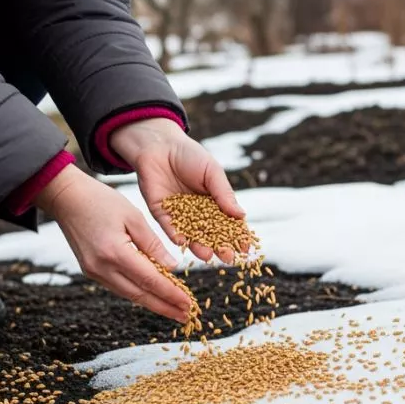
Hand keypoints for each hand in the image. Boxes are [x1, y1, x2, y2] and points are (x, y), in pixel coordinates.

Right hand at [33, 164, 191, 322]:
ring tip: (173, 310)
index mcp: (115, 253)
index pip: (150, 280)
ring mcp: (94, 272)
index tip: (189, 304)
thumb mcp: (133, 217)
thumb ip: (153, 244)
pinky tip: (152, 296)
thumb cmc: (100, 200)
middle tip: (186, 317)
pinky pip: (119, 287)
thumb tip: (172, 268)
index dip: (171, 294)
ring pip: (129, 295)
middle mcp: (102, 268)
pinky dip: (138, 293)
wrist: (66, 198)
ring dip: (152, 304)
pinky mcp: (91, 271)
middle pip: (140, 295)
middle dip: (165, 307)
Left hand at [109, 117, 245, 262]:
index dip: (237, 236)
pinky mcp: (161, 214)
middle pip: (211, 234)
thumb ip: (224, 194)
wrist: (159, 145)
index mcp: (214, 203)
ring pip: (191, 235)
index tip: (245, 248)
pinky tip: (183, 242)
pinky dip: (176, 235)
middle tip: (227, 258)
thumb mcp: (212, 173)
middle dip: (220, 246)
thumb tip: (242, 215)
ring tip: (206, 255)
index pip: (228, 223)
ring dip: (199, 246)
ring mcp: (180, 215)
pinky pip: (170, 228)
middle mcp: (198, 213)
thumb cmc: (190, 156)